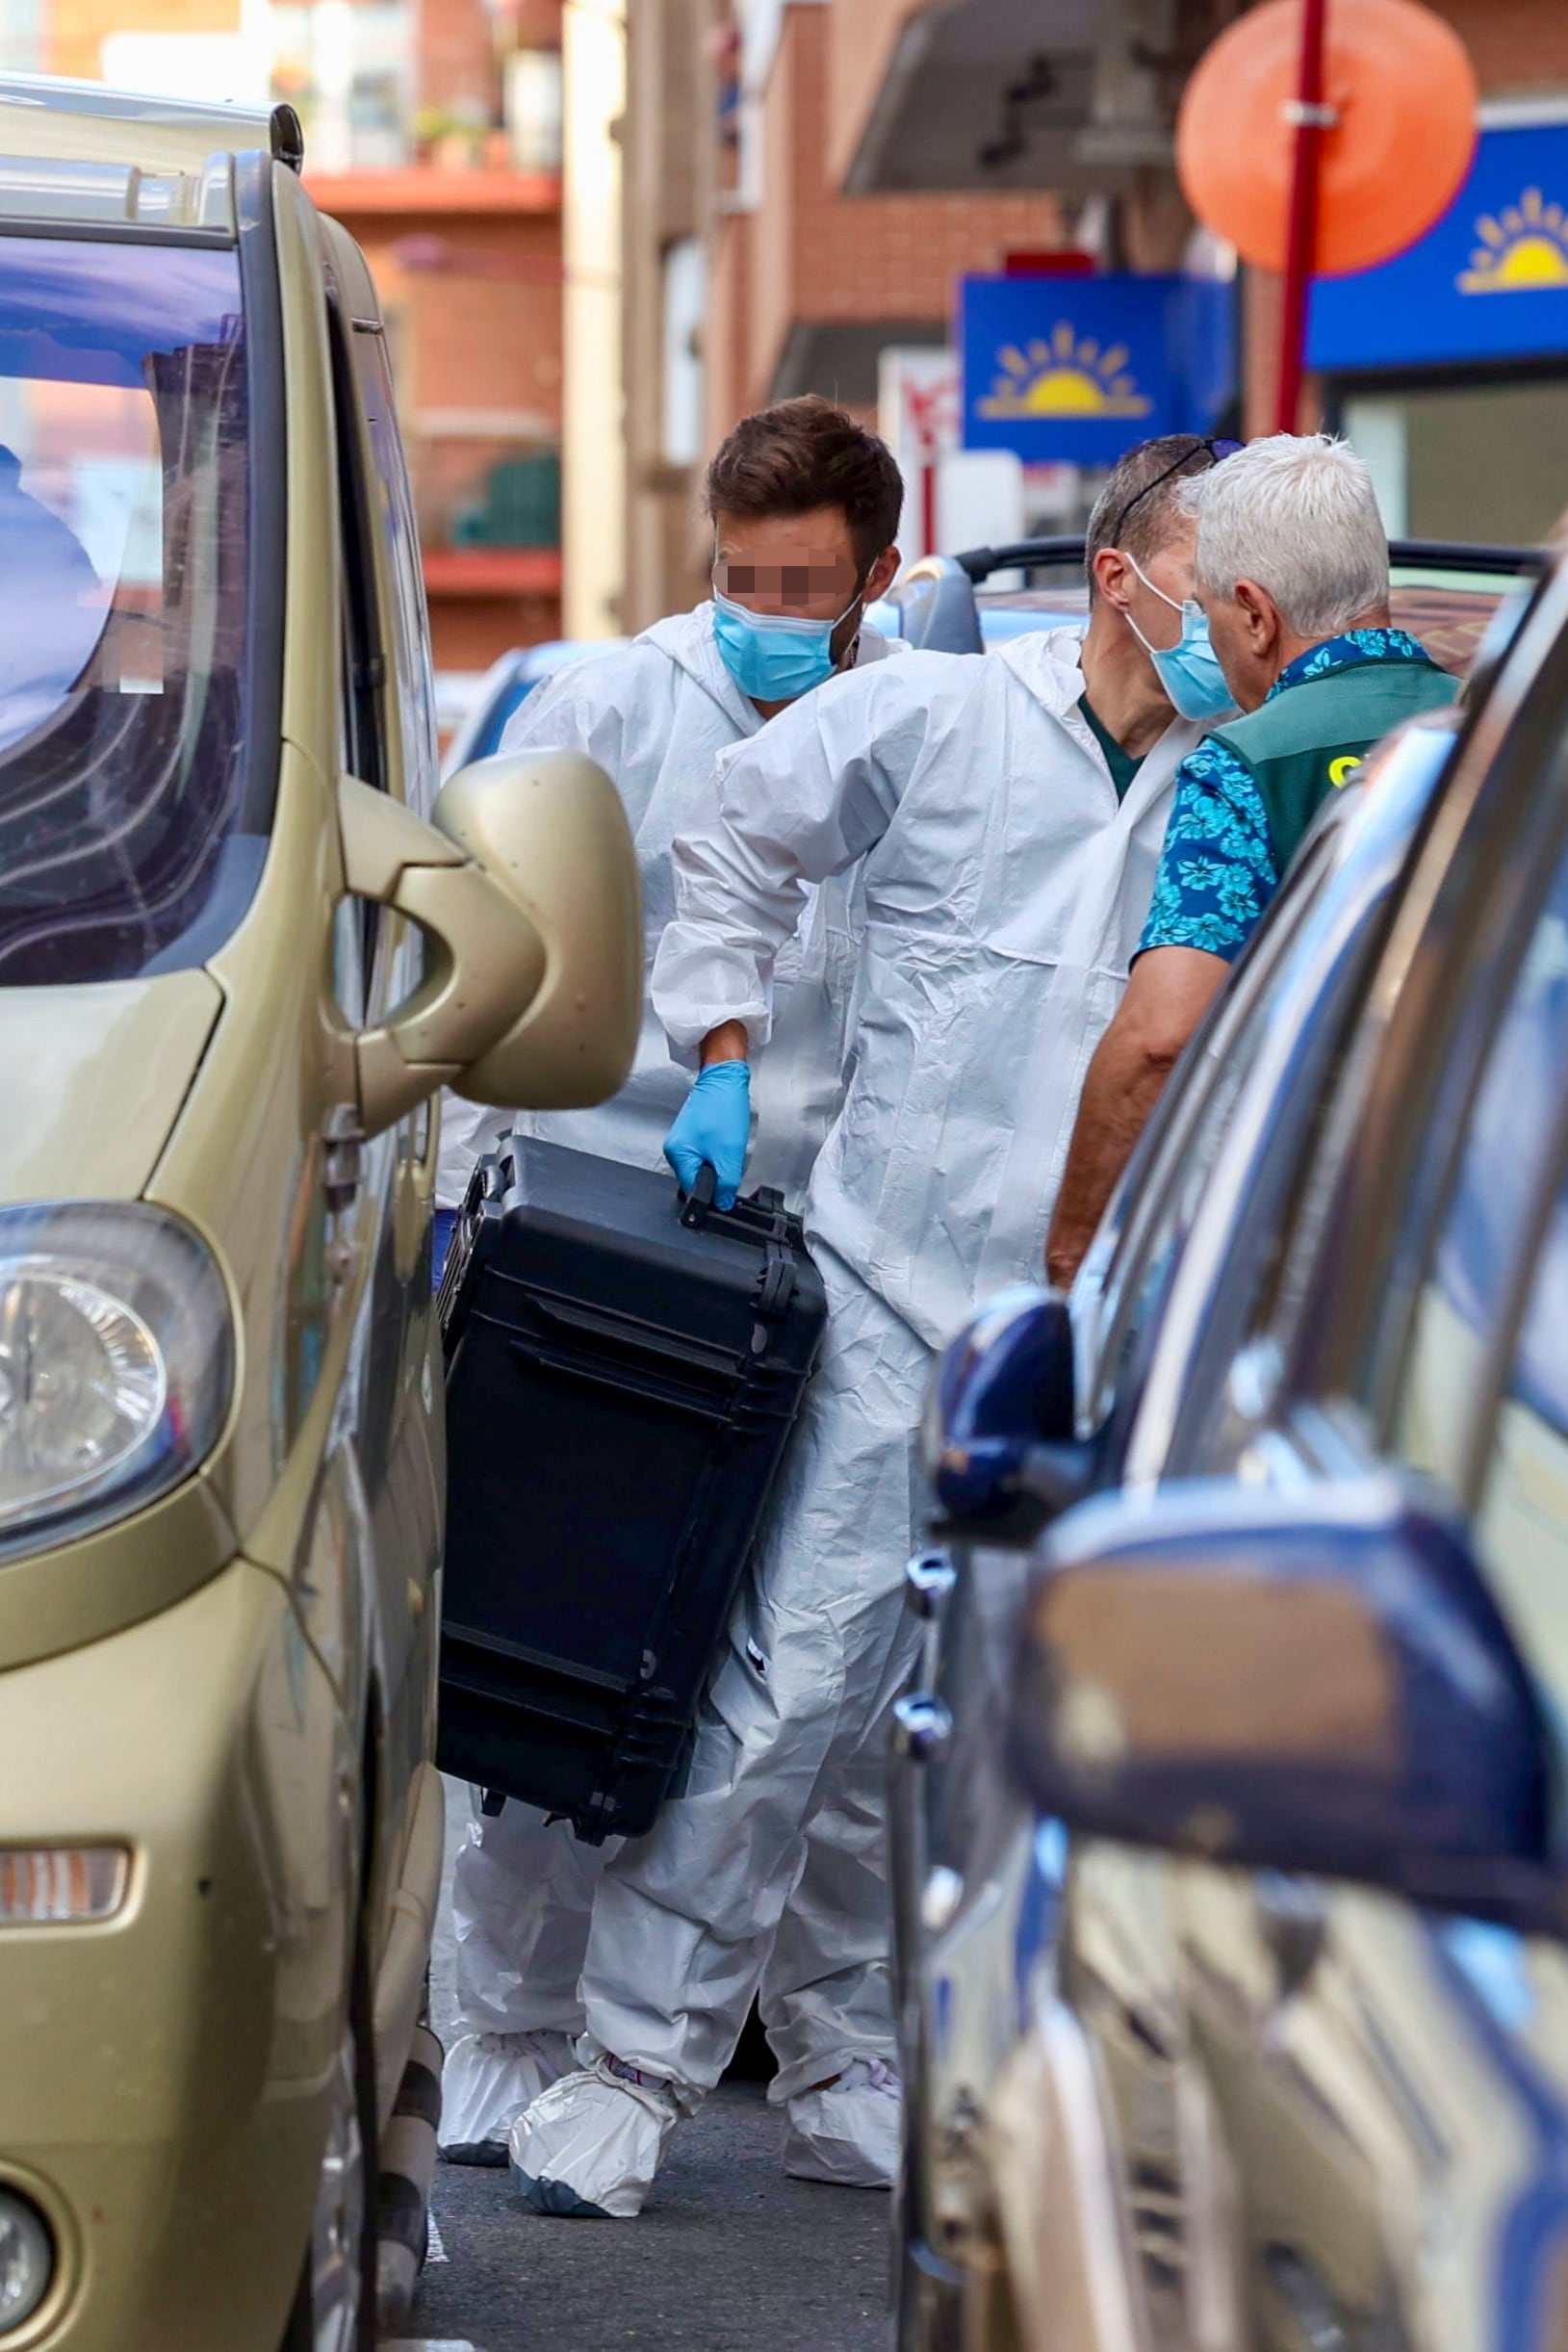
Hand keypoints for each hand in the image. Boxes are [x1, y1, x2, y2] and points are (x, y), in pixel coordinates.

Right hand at [663, 1061, 751, 1209]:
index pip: (693, 1191)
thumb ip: (725, 1184)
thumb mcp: (729, 1155)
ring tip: (728, 1145)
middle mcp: (675, 1149)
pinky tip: (726, 1139)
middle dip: (717, 1176)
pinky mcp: (693, 1133)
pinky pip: (706, 1153)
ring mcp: (683, 1140)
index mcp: (678, 1156)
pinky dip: (718, 1151)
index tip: (726, 1191)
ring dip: (719, 1162)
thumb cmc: (723, 1108)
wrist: (725, 1078)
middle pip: (697, 1179)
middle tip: (730, 1160)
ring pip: (703, 1166)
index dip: (712, 1195)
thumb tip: (722, 1203)